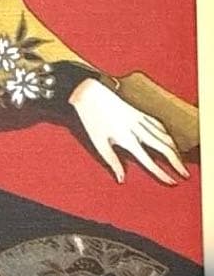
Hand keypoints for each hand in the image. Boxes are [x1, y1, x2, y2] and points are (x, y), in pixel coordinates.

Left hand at [69, 78, 188, 184]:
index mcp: (126, 138)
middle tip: (185, 174)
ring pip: (165, 135)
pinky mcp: (139, 112)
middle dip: (177, 162)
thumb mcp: (98, 142)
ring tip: (180, 161)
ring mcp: (140, 118)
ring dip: (175, 149)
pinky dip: (167, 134)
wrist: (89, 93)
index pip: (149, 160)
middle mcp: (137, 128)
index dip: (162, 173)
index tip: (172, 182)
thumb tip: (121, 179)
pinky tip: (170, 140)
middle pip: (164, 148)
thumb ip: (112, 161)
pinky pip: (159, 124)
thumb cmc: (91, 119)